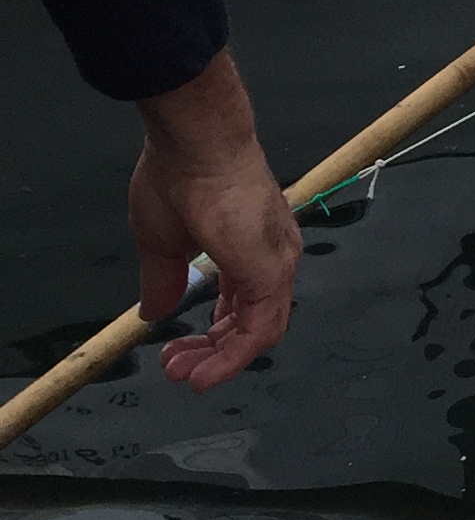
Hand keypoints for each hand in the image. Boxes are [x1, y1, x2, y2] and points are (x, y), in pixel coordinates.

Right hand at [129, 50, 301, 390]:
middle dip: (212, 351)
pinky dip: (233, 358)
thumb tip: (153, 315)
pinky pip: (259, 331)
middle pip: (251, 323)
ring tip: (183, 374)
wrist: (195, 144)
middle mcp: (273, 257)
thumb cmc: (178, 178)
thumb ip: (164, 280)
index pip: (241, 303)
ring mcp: (277, 264)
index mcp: (250, 247)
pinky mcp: (272, 273)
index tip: (176, 351)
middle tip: (175, 368)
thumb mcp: (162, 241)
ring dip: (220, 360)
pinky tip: (204, 373)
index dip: (212, 333)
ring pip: (259, 333)